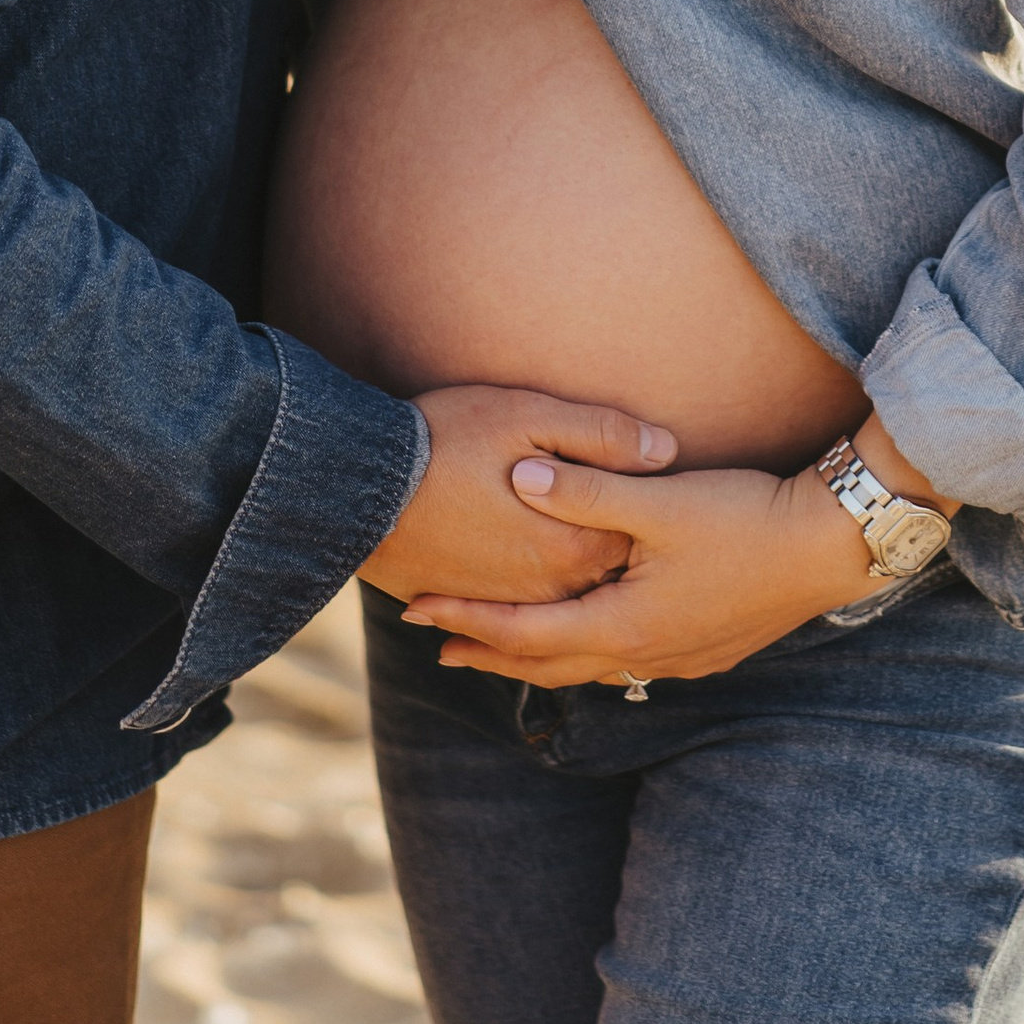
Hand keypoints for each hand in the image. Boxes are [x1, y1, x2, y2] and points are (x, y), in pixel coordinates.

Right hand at [362, 385, 678, 608]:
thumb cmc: (445, 439)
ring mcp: (511, 605)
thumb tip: (665, 450)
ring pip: (569, 593)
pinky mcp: (476, 608)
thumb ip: (601, 434)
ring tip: (583, 535)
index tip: (653, 486)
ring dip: (580, 571)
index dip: (647, 507)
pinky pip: (525, 608)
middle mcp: (550, 590)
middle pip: (607, 571)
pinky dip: (540, 590)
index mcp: (575, 546)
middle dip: (620, 545)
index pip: (640, 535)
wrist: (357, 486)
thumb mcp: (528, 416)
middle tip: (631, 518)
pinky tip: (539, 560)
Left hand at [406, 449, 876, 686]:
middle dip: (490, 653)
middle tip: (437, 647)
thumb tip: (517, 474)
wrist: (828, 549)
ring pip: (588, 668)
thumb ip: (586, 490)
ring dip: (538, 656)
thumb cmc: (744, 518)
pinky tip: (587, 639)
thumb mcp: (659, 499)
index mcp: (624, 624)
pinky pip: (624, 663)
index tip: (419, 610)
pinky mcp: (703, 652)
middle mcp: (645, 655)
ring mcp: (677, 660)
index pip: (524, 633)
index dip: (467, 621)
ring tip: (499, 647)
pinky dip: (586, 652)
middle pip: (548, 663)